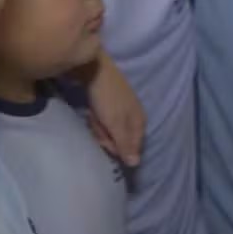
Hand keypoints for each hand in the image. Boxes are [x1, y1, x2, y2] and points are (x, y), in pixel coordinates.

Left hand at [83, 52, 145, 166]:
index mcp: (140, 122)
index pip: (132, 149)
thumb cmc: (107, 98)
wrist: (94, 69)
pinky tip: (92, 113)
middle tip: (97, 128)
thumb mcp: (115, 124)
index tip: (104, 144)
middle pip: (120, 141)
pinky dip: (96, 120)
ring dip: (100, 129)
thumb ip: (124, 144)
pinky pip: (104, 121)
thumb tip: (135, 164)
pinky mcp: (111, 104)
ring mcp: (123, 110)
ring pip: (111, 131)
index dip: (117, 149)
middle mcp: (135, 117)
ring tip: (93, 119)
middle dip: (107, 138)